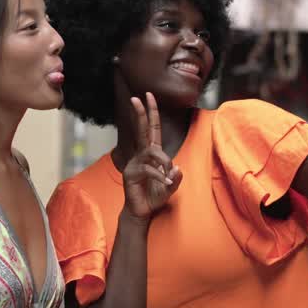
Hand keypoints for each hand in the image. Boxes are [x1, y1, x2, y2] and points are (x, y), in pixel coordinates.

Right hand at [121, 93, 181, 219]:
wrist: (142, 213)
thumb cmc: (154, 197)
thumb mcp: (171, 187)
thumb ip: (176, 178)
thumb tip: (177, 168)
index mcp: (151, 154)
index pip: (151, 129)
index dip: (151, 113)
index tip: (148, 95)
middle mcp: (141, 156)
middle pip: (141, 131)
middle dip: (140, 114)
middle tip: (137, 97)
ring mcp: (134, 164)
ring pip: (151, 152)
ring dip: (164, 162)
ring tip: (169, 175)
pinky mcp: (130, 174)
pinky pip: (149, 170)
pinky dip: (161, 176)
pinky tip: (166, 182)